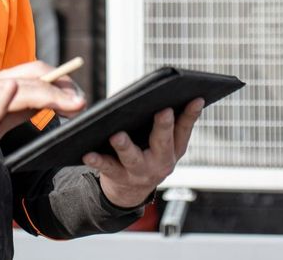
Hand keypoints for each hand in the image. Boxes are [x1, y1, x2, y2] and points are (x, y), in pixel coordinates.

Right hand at [0, 60, 85, 174]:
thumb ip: (19, 110)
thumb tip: (47, 103)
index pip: (34, 72)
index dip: (61, 80)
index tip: (80, 96)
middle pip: (31, 77)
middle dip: (61, 87)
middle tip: (82, 103)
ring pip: (15, 89)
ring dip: (45, 94)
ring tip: (68, 103)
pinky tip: (11, 94)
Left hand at [82, 97, 204, 207]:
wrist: (129, 191)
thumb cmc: (146, 154)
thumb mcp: (163, 143)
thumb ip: (167, 122)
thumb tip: (165, 92)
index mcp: (174, 149)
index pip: (184, 128)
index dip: (191, 113)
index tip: (195, 98)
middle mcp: (160, 162)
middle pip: (163, 143)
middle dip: (164, 127)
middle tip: (163, 111)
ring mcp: (140, 171)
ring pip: (133, 158)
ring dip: (126, 146)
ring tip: (117, 136)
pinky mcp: (118, 176)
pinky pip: (107, 166)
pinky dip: (97, 160)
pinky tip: (88, 152)